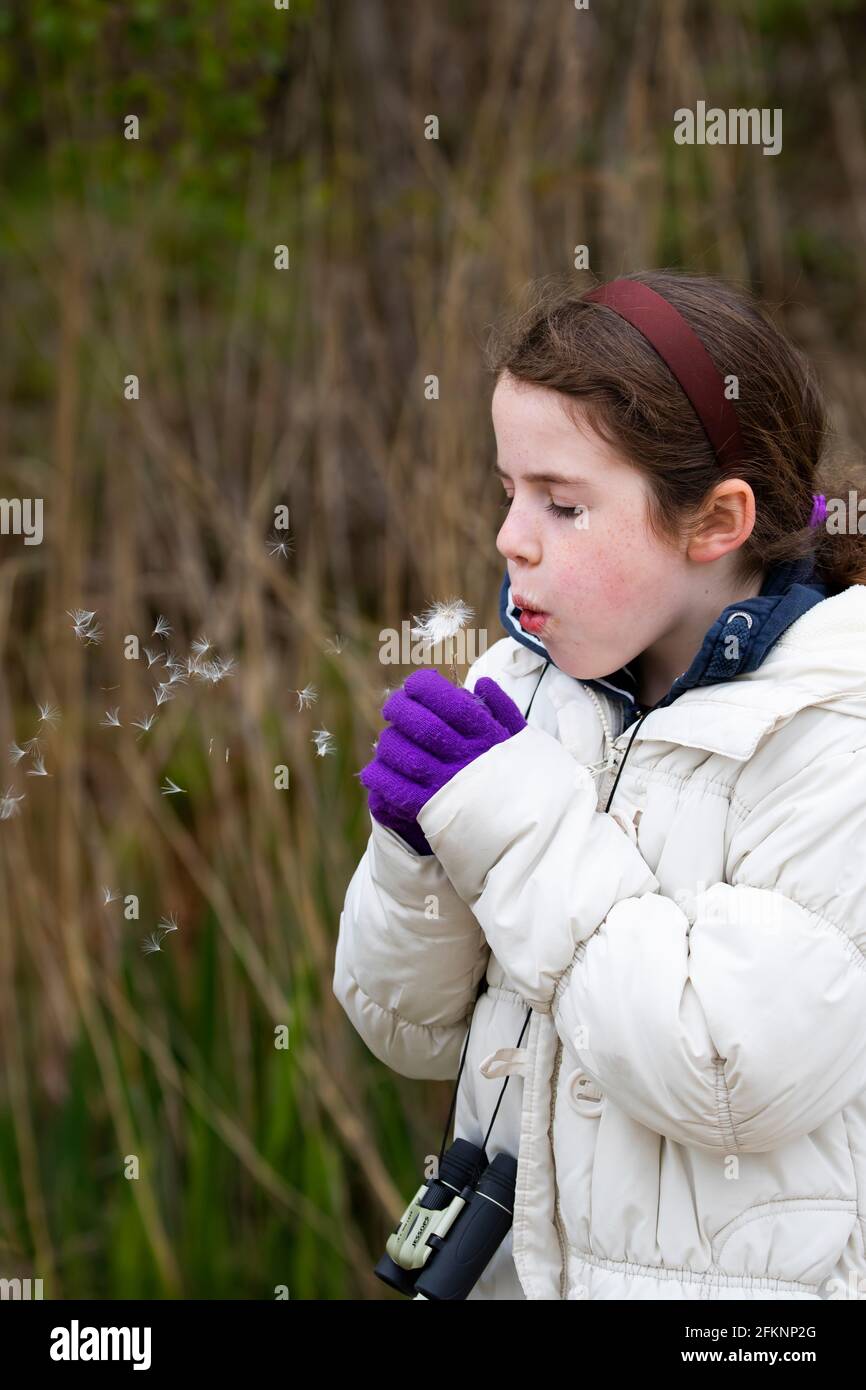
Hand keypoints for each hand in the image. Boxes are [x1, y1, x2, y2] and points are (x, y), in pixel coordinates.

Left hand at [359, 670, 526, 847]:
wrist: (535, 831)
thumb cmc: (528, 781)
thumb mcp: (525, 741)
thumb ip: (505, 709)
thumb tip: (482, 683)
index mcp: (488, 737)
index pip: (451, 702)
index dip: (424, 687)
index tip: (413, 685)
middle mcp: (467, 759)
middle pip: (423, 726)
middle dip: (400, 709)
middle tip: (391, 708)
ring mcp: (449, 786)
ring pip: (406, 756)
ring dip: (389, 742)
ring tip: (388, 739)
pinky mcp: (433, 813)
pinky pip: (396, 790)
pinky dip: (380, 777)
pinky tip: (376, 771)